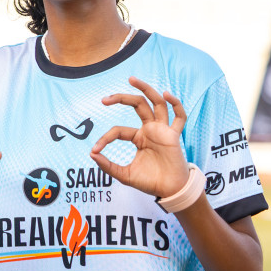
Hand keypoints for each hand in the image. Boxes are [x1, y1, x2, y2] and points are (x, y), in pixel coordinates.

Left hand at [90, 76, 190, 198]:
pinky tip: (166, 94)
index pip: (118, 130)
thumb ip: (108, 166)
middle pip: (137, 105)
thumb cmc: (149, 182)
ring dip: (145, 89)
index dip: (105, 138)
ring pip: (156, 103)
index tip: (95, 149)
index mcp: (138, 137)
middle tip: (104, 99)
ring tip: (132, 79)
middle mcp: (150, 130)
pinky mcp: (174, 136)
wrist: (169, 191)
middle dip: (121, 98)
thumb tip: (91, 154)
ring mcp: (163, 131)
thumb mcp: (124, 174)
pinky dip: (175, 104)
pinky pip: (179, 117)